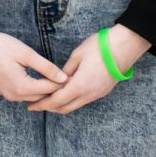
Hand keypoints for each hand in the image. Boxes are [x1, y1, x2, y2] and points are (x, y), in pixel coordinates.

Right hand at [0, 32, 66, 103]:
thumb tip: (62, 77)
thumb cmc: (0, 46)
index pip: (49, 89)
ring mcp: (8, 95)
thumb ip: (45, 67)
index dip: (62, 83)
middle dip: (54, 89)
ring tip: (55, 79)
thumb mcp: (26, 54)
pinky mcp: (4, 91)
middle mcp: (15, 96)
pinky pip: (23, 94)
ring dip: (44, 90)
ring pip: (32, 97)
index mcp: (22, 87)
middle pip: (42, 96)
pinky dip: (33, 89)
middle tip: (67, 78)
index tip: (73, 76)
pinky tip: (40, 80)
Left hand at [28, 25, 150, 114]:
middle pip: (65, 108)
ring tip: (48, 100)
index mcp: (80, 85)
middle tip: (36, 105)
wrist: (124, 48)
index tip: (31, 106)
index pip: (57, 101)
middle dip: (49, 108)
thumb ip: (66, 70)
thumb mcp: (77, 55)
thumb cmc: (99, 48)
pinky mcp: (102, 92)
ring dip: (61, 105)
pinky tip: (65, 94)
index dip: (43, 104)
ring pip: (75, 106)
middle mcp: (88, 94)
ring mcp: (97, 94)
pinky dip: (72, 100)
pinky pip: (83, 101)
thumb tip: (58, 79)